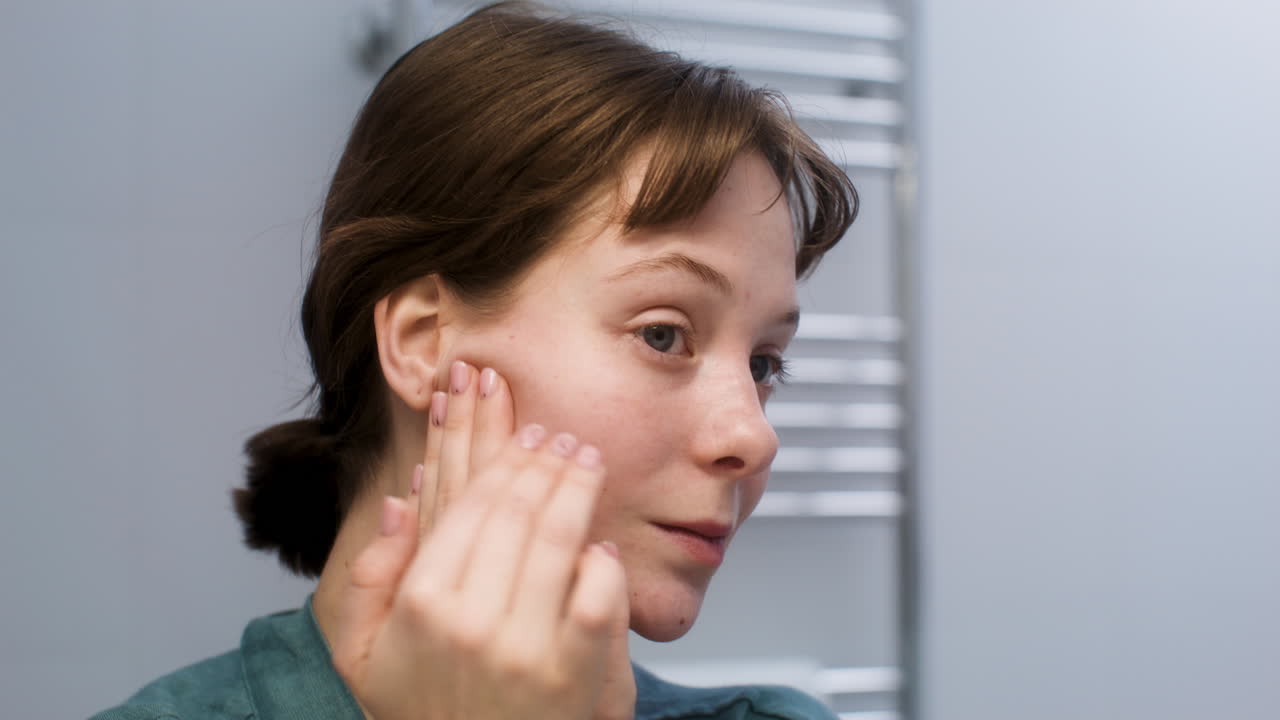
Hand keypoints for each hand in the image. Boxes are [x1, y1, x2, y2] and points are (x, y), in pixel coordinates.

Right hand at [327, 362, 635, 719]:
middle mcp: (470, 619)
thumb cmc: (423, 712)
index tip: (526, 433)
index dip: (504, 459)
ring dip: (577, 490)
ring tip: (588, 463)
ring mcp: (524, 646)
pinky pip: (597, 596)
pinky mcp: (571, 673)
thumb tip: (400, 503)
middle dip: (545, 462)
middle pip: (517, 512)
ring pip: (558, 541)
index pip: (471, 505)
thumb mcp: (363, 655)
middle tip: (562, 437)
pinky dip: (603, 564)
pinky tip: (601, 545)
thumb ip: (369, 578)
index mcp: (421, 602)